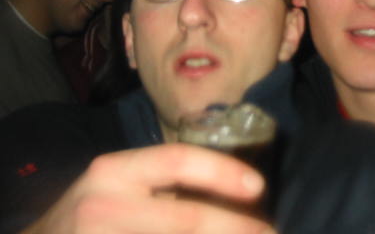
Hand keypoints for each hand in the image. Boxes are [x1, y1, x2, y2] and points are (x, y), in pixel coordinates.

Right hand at [22, 143, 274, 233]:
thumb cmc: (92, 211)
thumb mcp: (120, 185)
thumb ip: (165, 185)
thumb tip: (239, 193)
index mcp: (114, 170)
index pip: (177, 159)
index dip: (222, 171)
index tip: (258, 187)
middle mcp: (104, 203)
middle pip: (185, 216)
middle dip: (236, 227)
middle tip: (270, 232)